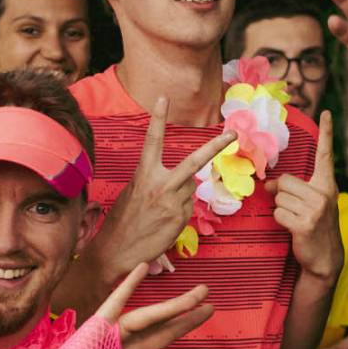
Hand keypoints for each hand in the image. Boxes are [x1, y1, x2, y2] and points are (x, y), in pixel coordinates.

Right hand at [31, 263, 213, 348]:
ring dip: (173, 304)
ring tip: (198, 293)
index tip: (204, 313)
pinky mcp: (96, 328)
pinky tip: (142, 268)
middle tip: (209, 299)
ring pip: (148, 315)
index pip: (162, 337)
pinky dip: (128, 286)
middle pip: (161, 323)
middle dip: (185, 312)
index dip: (183, 325)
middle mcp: (124, 341)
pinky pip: (114, 304)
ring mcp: (111, 332)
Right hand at [90, 97, 235, 273]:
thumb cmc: (122, 221)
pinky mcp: (178, 219)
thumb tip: (183, 183)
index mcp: (143, 174)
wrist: (114, 250)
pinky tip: (163, 224)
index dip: (158, 118)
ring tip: (159, 213)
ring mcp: (171, 202)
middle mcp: (159, 185)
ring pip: (190, 191)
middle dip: (215, 147)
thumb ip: (156, 182)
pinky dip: (180, 215)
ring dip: (181, 198)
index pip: (152, 141)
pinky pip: (188, 210)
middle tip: (232, 135)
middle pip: (194, 162)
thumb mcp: (134, 194)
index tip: (163, 98)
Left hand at [267, 112, 342, 280]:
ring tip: (296, 220)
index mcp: (327, 185)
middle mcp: (324, 194)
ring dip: (281, 209)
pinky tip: (293, 229)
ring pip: (279, 198)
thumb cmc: (315, 227)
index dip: (327, 133)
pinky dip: (280, 221)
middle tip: (294, 210)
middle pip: (285, 181)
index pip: (325, 155)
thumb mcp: (311, 204)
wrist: (325, 258)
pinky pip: (278, 213)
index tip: (327, 112)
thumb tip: (268, 184)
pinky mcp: (305, 223)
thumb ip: (295, 189)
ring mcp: (315, 209)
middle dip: (282, 195)